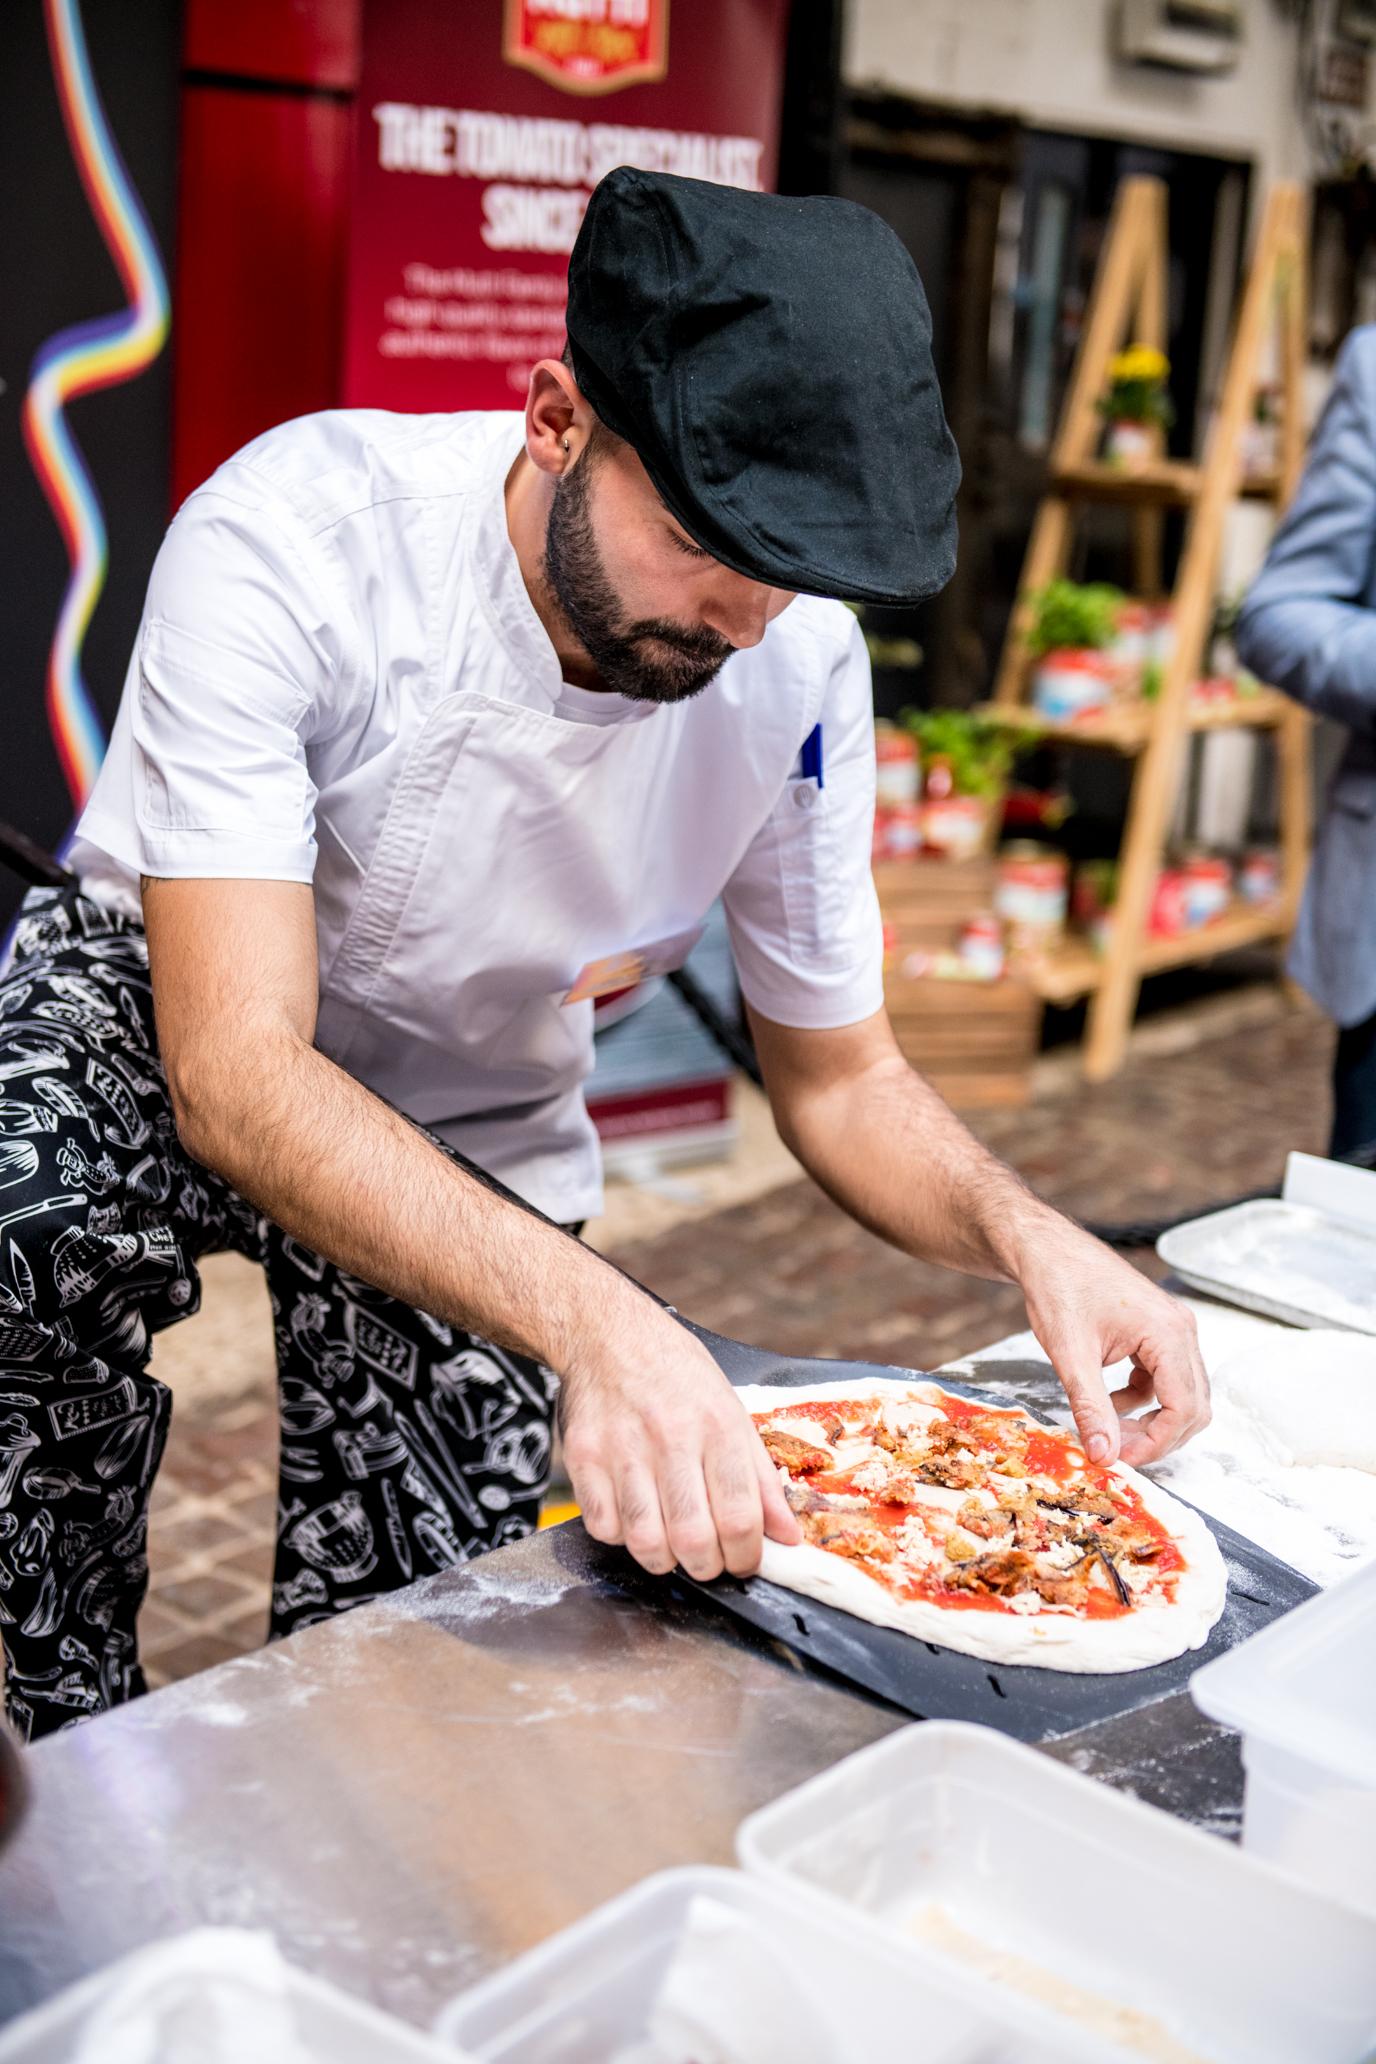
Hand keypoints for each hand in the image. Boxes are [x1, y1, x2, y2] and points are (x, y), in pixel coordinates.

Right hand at [558, 1291, 801, 1579]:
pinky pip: (604, 1528)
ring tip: (672, 1544)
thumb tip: (786, 1536)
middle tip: (708, 1559)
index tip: (744, 1561)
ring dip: (665, 1559)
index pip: (741, 1517)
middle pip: (693, 1539)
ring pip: (646, 1542)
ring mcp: (622, 1448)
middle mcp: (670, 1437)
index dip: (747, 1556)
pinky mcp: (583, 1457)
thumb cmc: (677, 1374)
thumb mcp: (732, 1412)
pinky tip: (634, 1515)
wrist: (609, 1334)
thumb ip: (761, 1478)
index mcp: (718, 1425)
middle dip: (707, 1567)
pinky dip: (621, 1537)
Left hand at [1013, 1214, 1209, 1468]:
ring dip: (1152, 1420)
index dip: (1156, 1443)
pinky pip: (1165, 1379)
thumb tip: (1105, 1455)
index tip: (1121, 1458)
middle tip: (1116, 1450)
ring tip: (1109, 1429)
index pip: (1185, 1408)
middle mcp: (1180, 1329)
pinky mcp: (1157, 1331)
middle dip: (1158, 1436)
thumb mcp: (1071, 1355)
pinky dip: (1143, 1399)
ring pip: (1182, 1394)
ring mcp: (1172, 1328)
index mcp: (1169, 1333)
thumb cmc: (1057, 1287)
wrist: (1044, 1249)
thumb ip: (1091, 1408)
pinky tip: (1108, 1402)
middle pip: (1193, 1405)